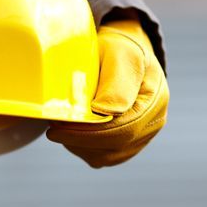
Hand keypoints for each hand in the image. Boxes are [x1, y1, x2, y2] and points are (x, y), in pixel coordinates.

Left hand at [46, 15, 168, 167]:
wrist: (121, 51)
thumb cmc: (117, 49)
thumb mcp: (118, 55)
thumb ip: (116, 83)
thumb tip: (106, 112)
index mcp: (154, 100)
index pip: (122, 129)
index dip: (88, 133)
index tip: (58, 127)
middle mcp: (153, 122)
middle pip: (115, 146)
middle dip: (79, 140)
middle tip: (53, 129)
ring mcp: (142, 135)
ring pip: (107, 156)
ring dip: (80, 145)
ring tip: (62, 126)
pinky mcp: (127, 143)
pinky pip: (104, 156)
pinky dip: (84, 147)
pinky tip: (72, 131)